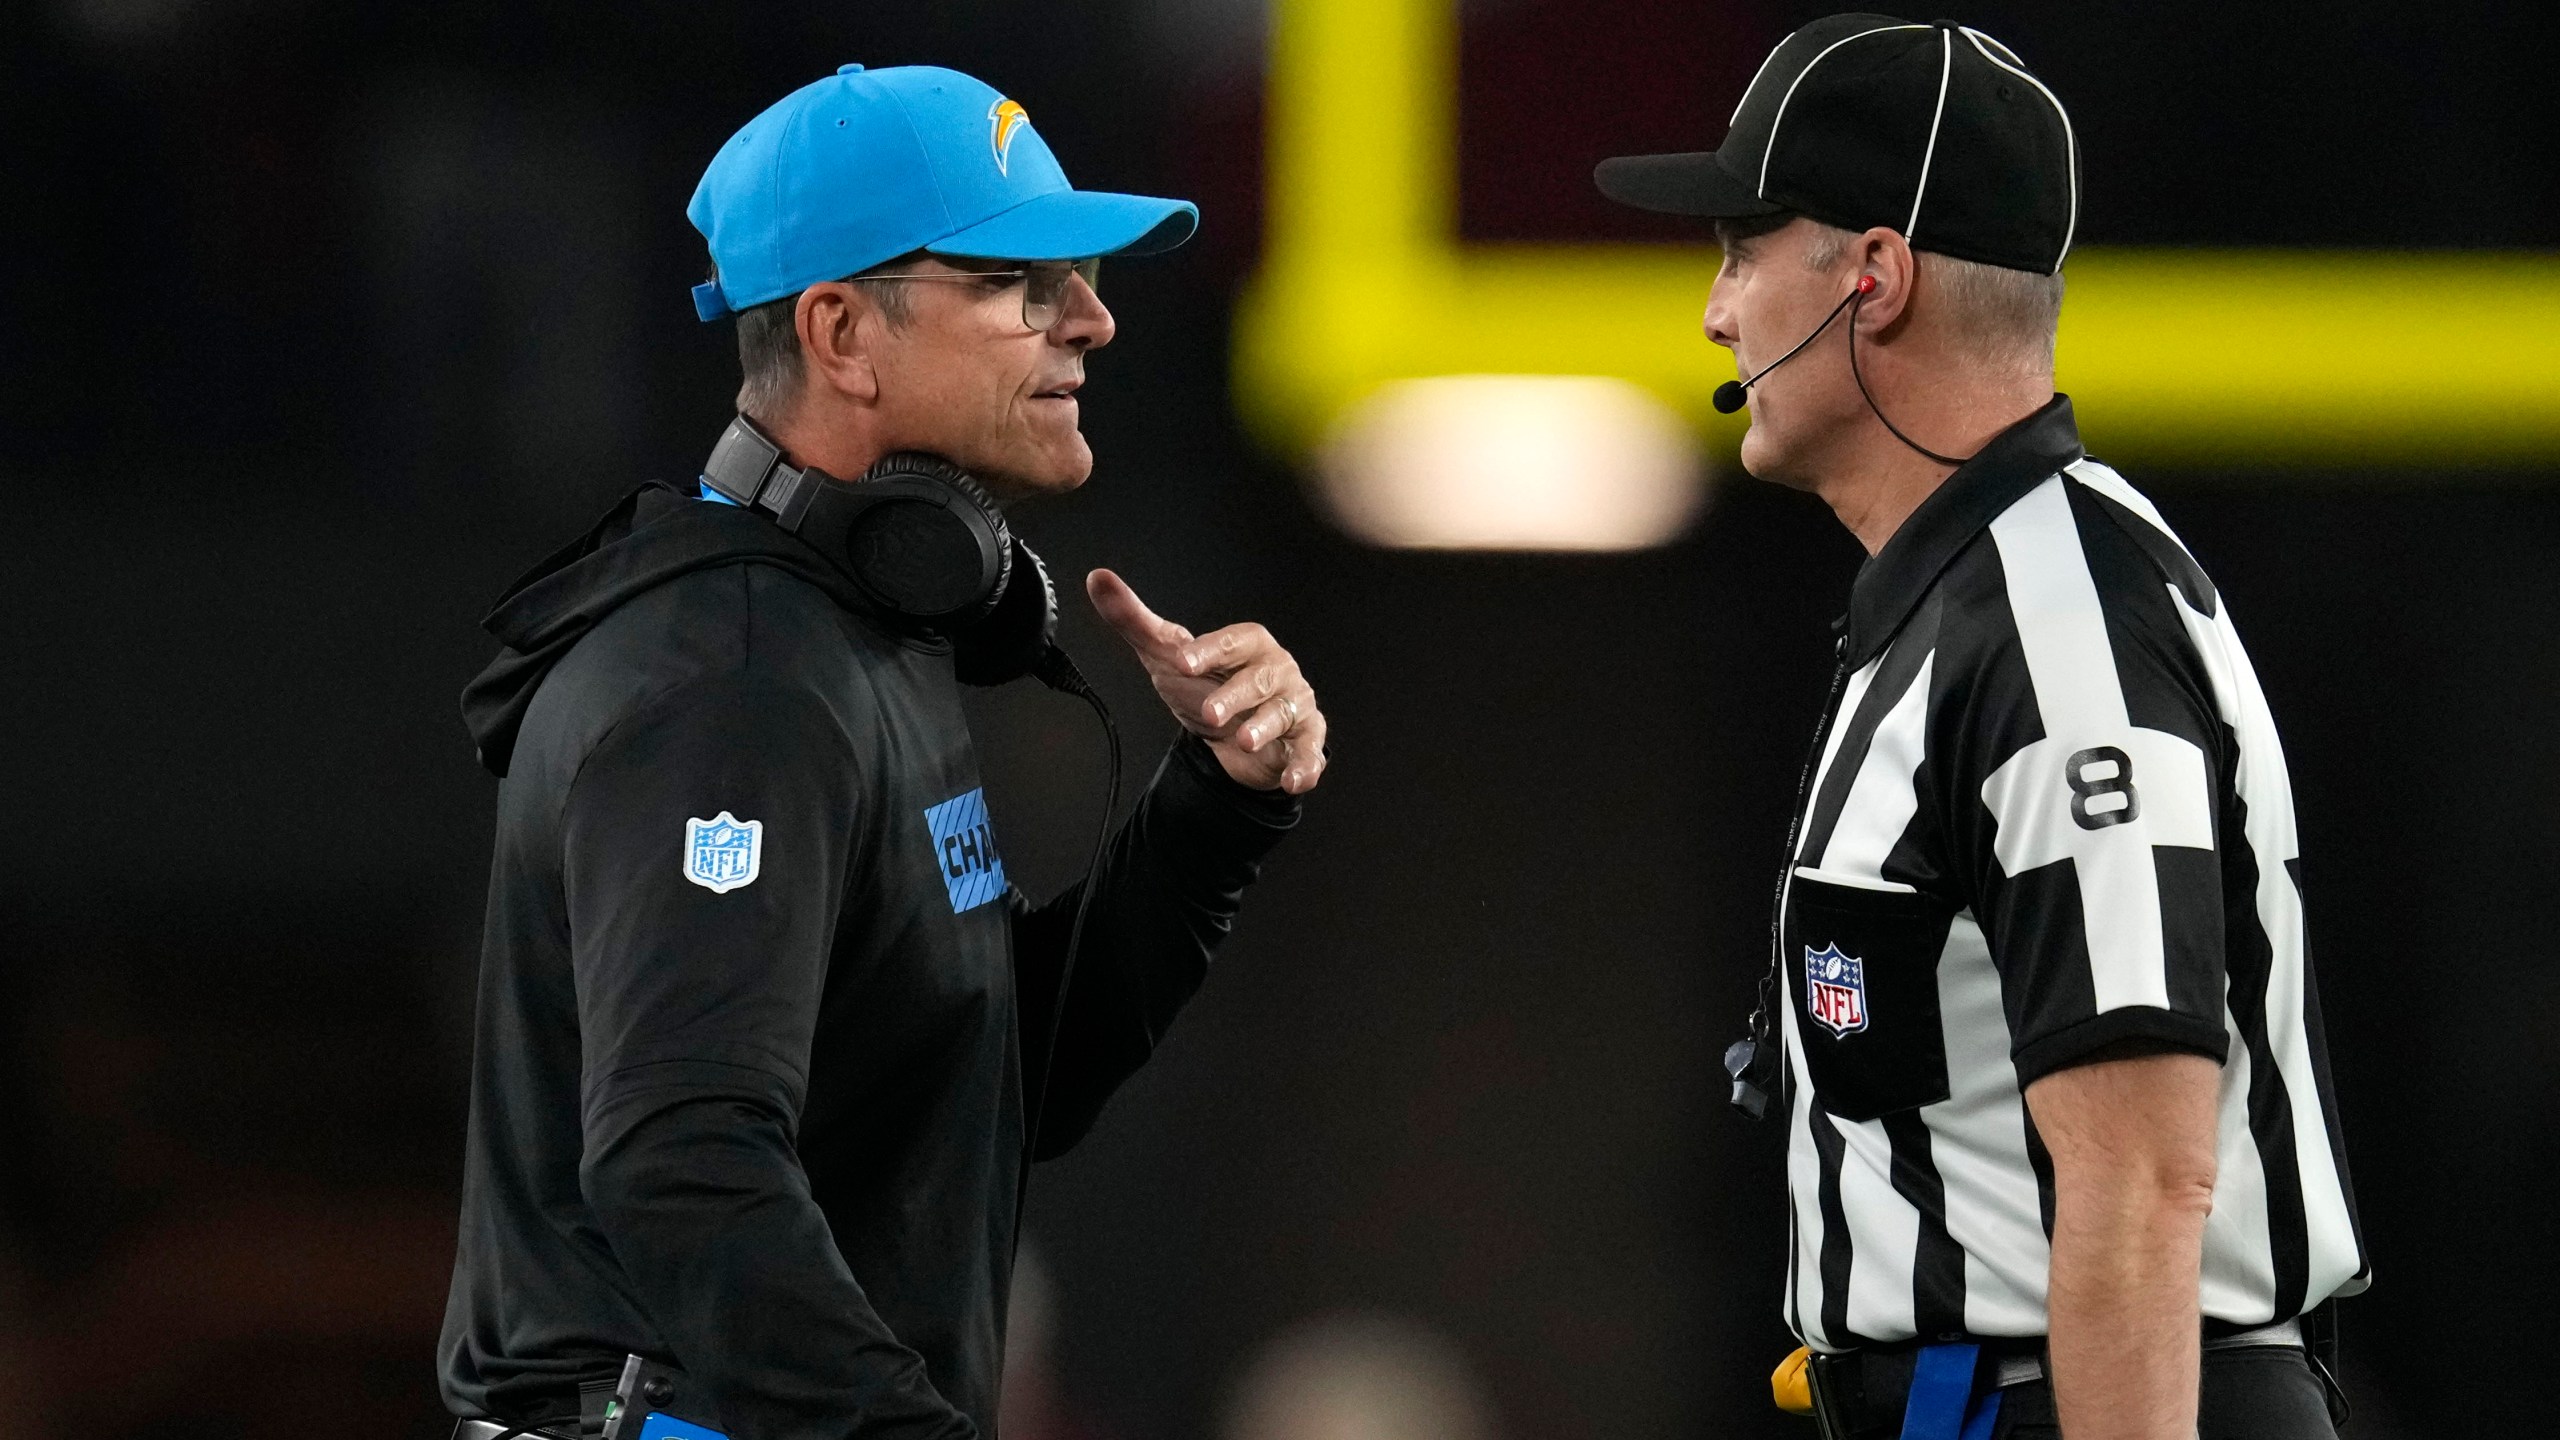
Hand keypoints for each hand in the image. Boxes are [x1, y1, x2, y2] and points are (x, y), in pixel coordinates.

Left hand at [1085, 568, 1328, 794]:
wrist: (1226, 737)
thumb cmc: (1204, 687)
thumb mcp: (1167, 657)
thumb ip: (1135, 620)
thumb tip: (1099, 579)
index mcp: (1249, 644)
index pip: (1234, 640)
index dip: (1211, 650)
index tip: (1183, 661)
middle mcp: (1277, 670)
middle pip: (1261, 677)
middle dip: (1235, 694)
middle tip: (1210, 712)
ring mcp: (1293, 705)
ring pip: (1283, 713)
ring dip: (1265, 726)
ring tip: (1244, 740)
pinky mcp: (1303, 739)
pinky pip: (1308, 752)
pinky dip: (1304, 766)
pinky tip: (1294, 780)